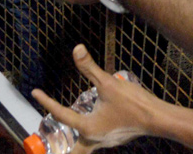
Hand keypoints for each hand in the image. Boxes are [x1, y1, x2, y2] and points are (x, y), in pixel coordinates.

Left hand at [31, 46, 161, 152]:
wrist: (158, 118)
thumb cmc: (133, 103)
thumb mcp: (108, 83)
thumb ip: (89, 67)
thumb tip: (76, 49)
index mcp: (88, 127)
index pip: (61, 114)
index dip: (46, 101)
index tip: (35, 92)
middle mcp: (94, 139)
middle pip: (73, 151)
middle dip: (60, 149)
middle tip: (46, 146)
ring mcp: (106, 141)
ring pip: (85, 148)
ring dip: (74, 143)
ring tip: (65, 134)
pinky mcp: (115, 139)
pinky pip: (96, 141)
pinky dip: (88, 137)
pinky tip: (91, 124)